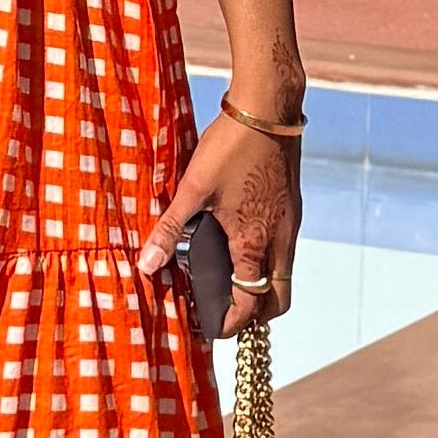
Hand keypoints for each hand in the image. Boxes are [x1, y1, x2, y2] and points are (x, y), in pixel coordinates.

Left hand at [138, 109, 300, 332]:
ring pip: (282, 276)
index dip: (229, 323)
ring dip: (261, 289)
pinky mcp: (291, 207)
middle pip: (278, 300)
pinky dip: (266, 264)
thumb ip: (170, 230)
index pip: (249, 304)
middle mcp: (280, 240)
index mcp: (255, 243)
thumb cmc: (231, 146)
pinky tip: (239, 245)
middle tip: (223, 312)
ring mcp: (290, 224)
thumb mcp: (193, 189)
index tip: (209, 329)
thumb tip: (146, 265)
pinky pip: (284, 252)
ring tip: (228, 282)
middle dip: (254, 315)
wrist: (269, 108)